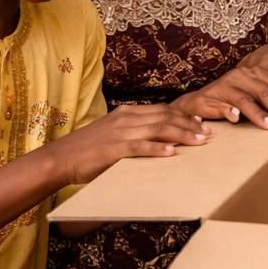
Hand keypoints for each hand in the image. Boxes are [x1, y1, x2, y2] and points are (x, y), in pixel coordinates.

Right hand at [46, 103, 208, 184]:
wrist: (60, 158)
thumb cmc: (88, 150)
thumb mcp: (113, 134)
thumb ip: (134, 132)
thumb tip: (158, 140)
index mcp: (127, 112)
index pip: (163, 110)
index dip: (185, 116)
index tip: (202, 123)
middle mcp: (126, 118)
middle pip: (166, 117)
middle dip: (190, 125)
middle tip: (208, 133)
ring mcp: (119, 132)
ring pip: (158, 129)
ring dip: (181, 135)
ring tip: (199, 142)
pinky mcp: (112, 148)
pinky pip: (139, 147)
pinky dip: (157, 149)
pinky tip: (171, 153)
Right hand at [171, 36, 267, 129]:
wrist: (197, 104)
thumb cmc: (231, 104)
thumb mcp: (257, 102)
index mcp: (261, 73)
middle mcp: (248, 74)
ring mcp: (233, 82)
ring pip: (258, 96)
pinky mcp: (218, 93)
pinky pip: (236, 103)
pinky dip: (247, 112)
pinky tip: (258, 123)